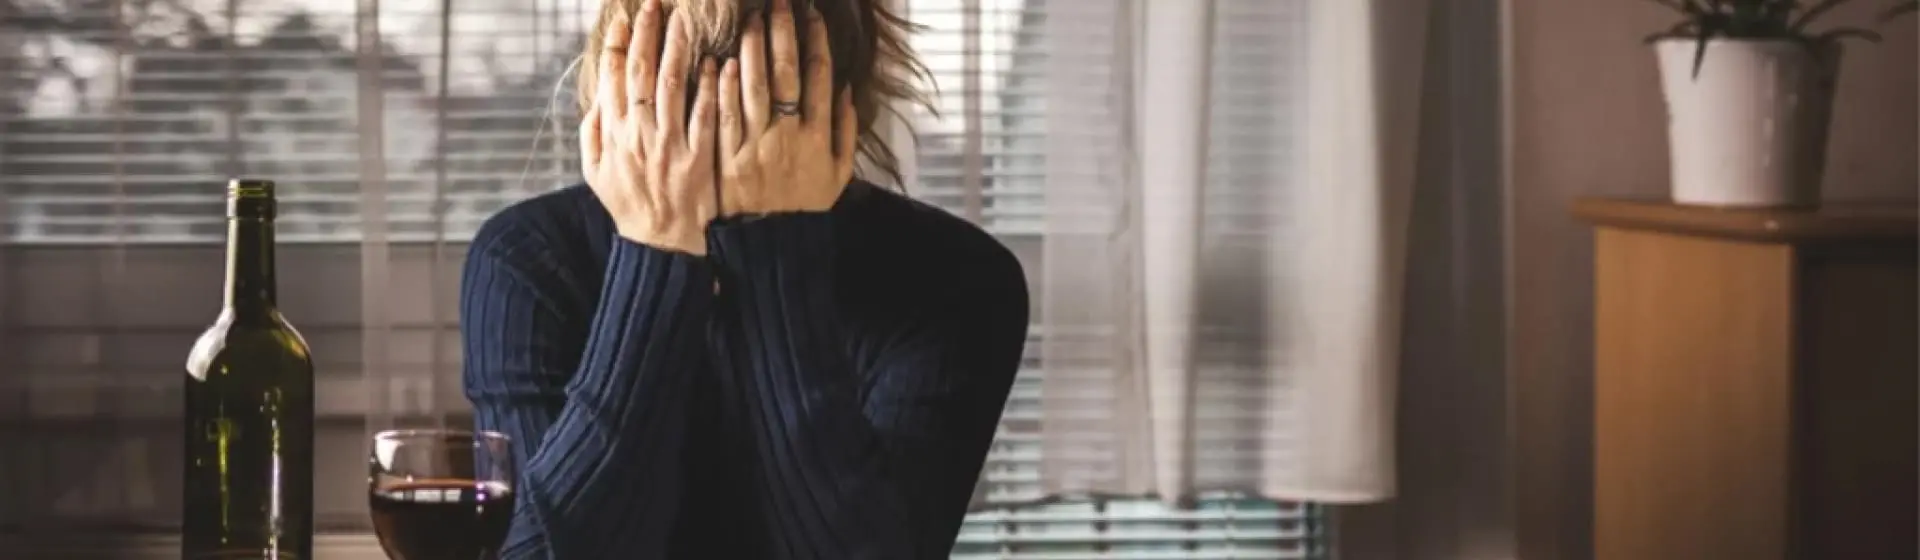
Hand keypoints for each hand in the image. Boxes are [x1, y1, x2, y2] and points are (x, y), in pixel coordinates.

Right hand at [581, 0, 719, 254]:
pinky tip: (716, 61)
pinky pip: (705, 115)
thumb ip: (592, 131)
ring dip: (678, 48)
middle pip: (641, 73)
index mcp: (612, 134)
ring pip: (673, 86)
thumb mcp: (595, 170)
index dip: (618, 44)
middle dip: (647, 33)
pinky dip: (710, 87)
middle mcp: (639, 134)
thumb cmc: (629, 203)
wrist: (661, 241)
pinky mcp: (698, 157)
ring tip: (685, 18)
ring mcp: (669, 144)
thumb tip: (595, 96)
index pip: (611, 78)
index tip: (625, 17)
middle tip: (654, 3)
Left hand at [715, 0, 857, 216]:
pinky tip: (723, 59)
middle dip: (782, 31)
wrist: (771, 250)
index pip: (819, 77)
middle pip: (786, 72)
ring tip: (749, 20)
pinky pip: (723, 113)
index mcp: (818, 138)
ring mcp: (754, 146)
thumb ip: (845, 131)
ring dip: (750, 48)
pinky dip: (723, 84)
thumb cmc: (805, 210)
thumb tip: (845, 89)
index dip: (815, 41)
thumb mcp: (838, 175)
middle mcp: (788, 137)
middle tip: (776, 3)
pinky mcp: (725, 158)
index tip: (810, 16)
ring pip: (752, 86)